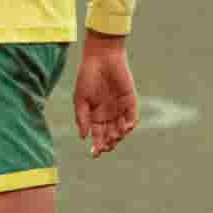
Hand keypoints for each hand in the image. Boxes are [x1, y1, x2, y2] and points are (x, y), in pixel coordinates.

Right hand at [73, 30, 138, 157]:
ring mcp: (120, 108)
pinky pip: (132, 117)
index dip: (96, 146)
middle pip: (110, 135)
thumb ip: (82, 118)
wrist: (102, 58)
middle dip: (108, 144)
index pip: (97, 135)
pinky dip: (130, 125)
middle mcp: (108, 114)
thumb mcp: (80, 99)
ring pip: (121, 129)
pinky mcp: (130, 101)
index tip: (94, 154)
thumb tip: (83, 137)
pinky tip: (125, 129)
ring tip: (114, 138)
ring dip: (119, 137)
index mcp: (95, 115)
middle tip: (106, 148)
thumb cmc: (87, 76)